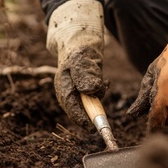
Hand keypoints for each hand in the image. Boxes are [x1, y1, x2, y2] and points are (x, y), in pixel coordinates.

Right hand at [47, 0, 107, 131]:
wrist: (80, 40)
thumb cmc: (80, 49)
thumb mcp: (83, 59)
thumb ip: (86, 74)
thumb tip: (90, 91)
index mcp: (63, 85)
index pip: (71, 107)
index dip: (82, 119)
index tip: (93, 127)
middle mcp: (66, 90)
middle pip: (78, 109)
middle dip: (93, 107)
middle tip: (104, 97)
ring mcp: (73, 91)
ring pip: (87, 103)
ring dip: (98, 97)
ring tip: (104, 82)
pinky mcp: (81, 90)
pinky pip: (92, 97)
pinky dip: (99, 92)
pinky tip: (104, 82)